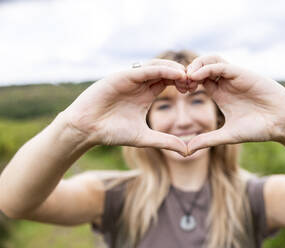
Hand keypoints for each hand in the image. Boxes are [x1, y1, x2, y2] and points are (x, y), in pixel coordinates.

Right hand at [62, 59, 187, 155]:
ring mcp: (131, 78)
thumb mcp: (144, 138)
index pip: (169, 82)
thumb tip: (188, 152)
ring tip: (188, 76)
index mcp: (146, 94)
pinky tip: (176, 73)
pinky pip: (145, 69)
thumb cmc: (111, 132)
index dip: (183, 83)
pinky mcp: (122, 76)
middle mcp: (140, 83)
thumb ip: (165, 142)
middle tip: (196, 80)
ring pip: (157, 67)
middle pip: (166, 71)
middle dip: (182, 74)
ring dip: (174, 69)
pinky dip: (161, 70)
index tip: (196, 89)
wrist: (86, 130)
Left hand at [185, 55, 284, 154]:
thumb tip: (187, 151)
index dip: (186, 82)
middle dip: (188, 71)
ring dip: (196, 65)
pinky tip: (197, 77)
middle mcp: (226, 82)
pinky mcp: (243, 74)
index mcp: (220, 93)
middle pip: (201, 66)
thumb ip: (208, 140)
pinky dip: (207, 68)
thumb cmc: (258, 129)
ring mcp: (234, 77)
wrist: (282, 123)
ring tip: (187, 78)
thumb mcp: (227, 135)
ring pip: (210, 60)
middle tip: (180, 84)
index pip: (198, 80)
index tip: (179, 92)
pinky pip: (221, 66)